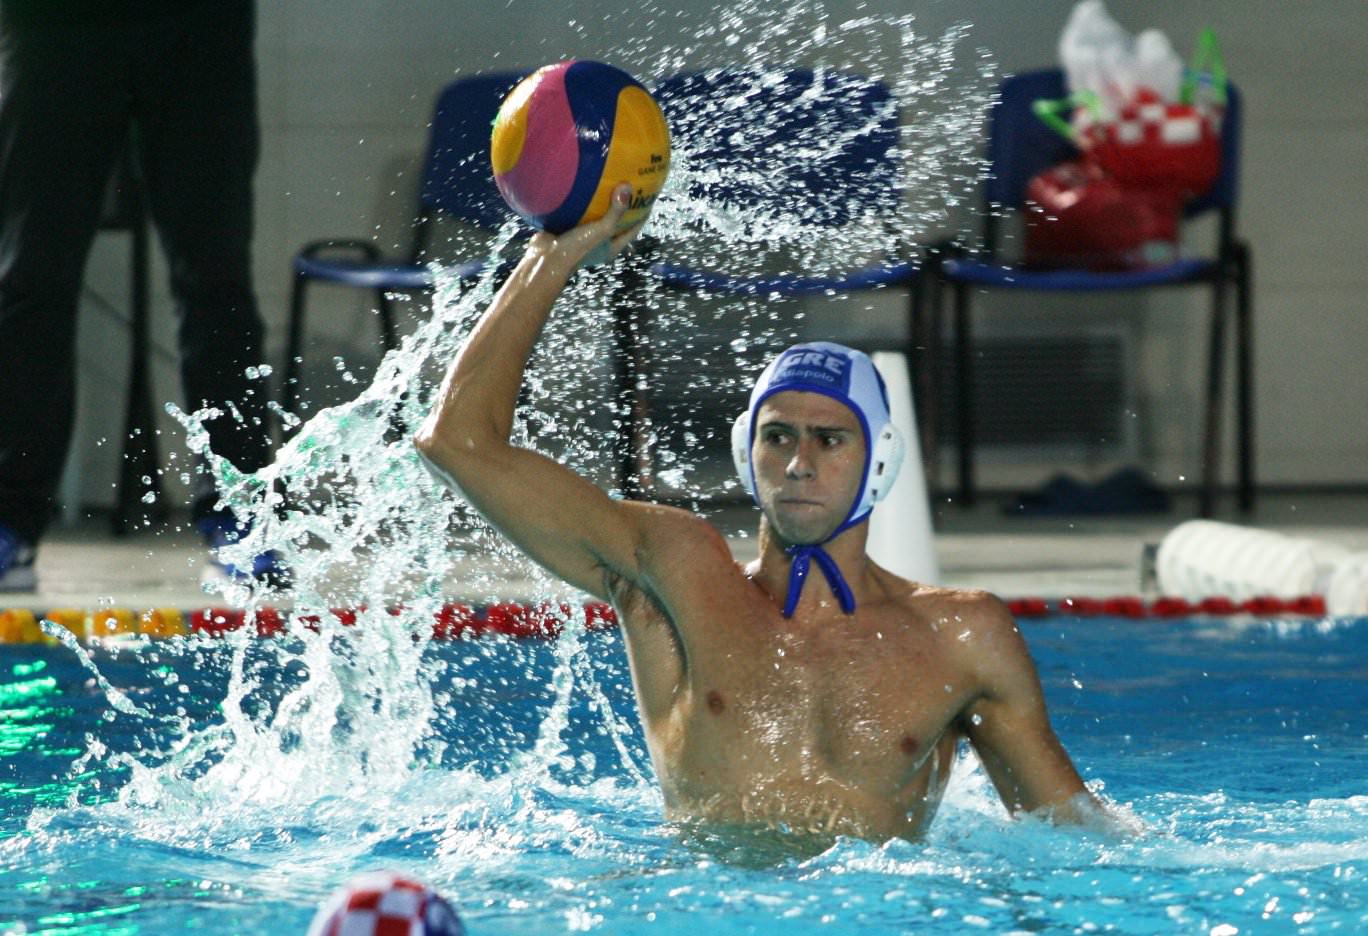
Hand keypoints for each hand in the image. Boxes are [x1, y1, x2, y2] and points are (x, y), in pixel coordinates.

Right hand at [526, 184, 645, 270]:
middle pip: (616, 221)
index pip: (633, 229)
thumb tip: (628, 187)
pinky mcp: (568, 229)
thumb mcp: (602, 230)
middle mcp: (599, 242)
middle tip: (627, 183)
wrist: (546, 258)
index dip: (642, 214)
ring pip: (596, 216)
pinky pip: (578, 212)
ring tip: (606, 180)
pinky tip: (582, 185)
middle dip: (621, 204)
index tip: (648, 196)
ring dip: (601, 201)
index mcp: (612, 247)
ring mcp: (583, 236)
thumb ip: (616, 211)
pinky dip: (582, 201)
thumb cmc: (578, 248)